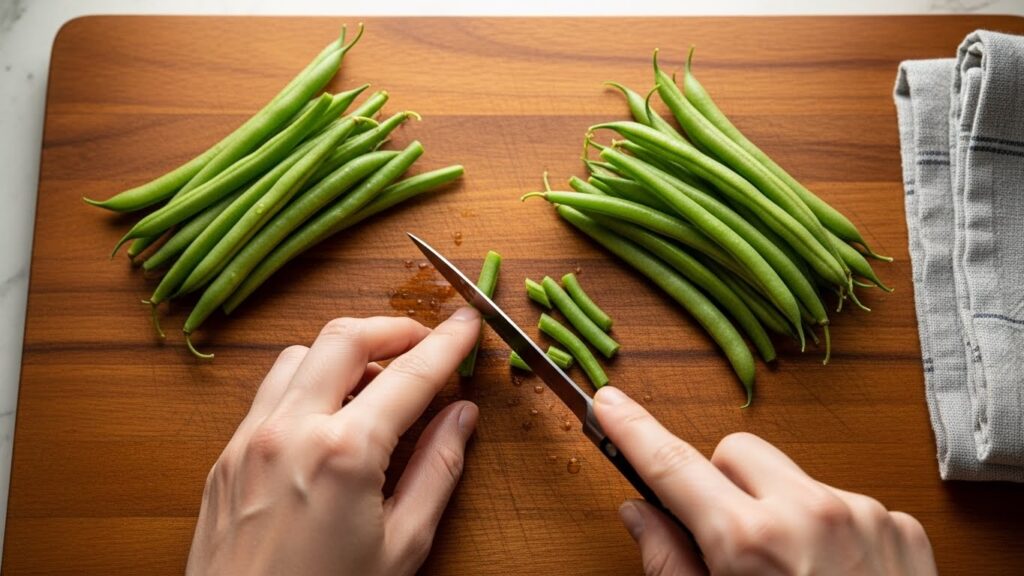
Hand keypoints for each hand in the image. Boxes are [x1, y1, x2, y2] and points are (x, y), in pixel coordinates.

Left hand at [186, 308, 481, 575]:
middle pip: (345, 338)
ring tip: (378, 382)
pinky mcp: (225, 457)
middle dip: (393, 328)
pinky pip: (269, 391)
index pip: (409, 375)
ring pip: (300, 354)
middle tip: (425, 343)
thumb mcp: (402, 546)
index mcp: (342, 453)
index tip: (468, 324)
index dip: (447, 344)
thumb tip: (461, 417)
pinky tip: (330, 414)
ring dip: (344, 352)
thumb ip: (437, 470)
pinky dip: (307, 381)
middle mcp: (289, 431)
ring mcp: (249, 440)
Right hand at [593, 386, 936, 575]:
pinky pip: (840, 498)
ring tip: (787, 568)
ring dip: (774, 503)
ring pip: (789, 474)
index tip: (609, 405)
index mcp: (753, 543)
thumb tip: (639, 514)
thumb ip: (668, 565)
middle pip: (734, 451)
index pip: (674, 465)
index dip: (634, 431)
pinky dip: (825, 526)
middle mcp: (811, 514)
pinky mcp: (902, 527)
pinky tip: (829, 574)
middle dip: (717, 482)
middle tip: (720, 536)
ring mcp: (863, 516)